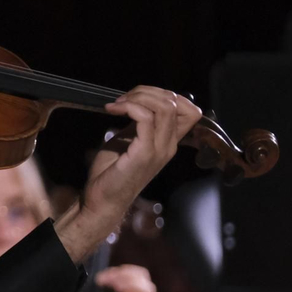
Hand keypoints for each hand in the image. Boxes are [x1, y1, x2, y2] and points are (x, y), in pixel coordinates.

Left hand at [55, 86, 199, 261]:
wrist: (101, 200)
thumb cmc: (111, 172)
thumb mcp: (128, 140)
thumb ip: (138, 123)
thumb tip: (138, 102)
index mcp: (168, 142)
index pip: (189, 110)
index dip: (167, 94)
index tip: (138, 97)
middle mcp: (169, 145)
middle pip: (177, 103)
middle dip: (148, 91)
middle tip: (122, 99)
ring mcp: (159, 150)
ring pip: (166, 107)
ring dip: (138, 97)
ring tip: (117, 104)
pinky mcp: (144, 154)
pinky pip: (146, 119)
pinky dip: (130, 107)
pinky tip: (113, 110)